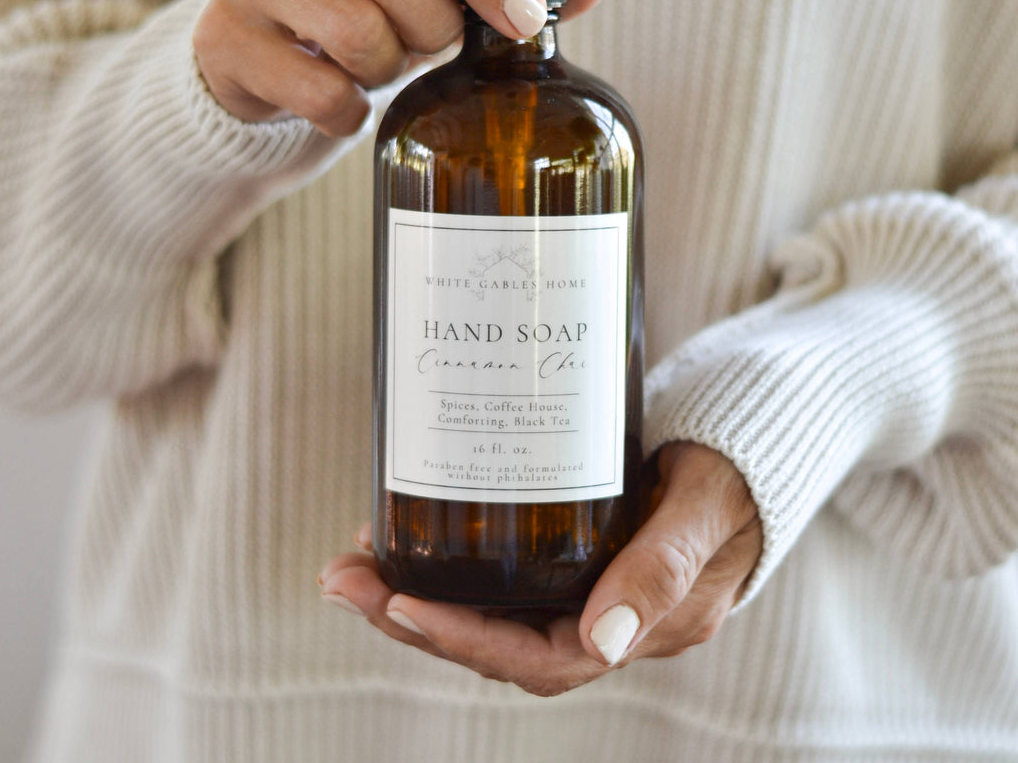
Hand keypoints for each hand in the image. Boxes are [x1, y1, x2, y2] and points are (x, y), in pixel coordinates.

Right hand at [194, 0, 614, 135]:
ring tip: (376, 64)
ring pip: (356, 32)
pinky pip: (322, 92)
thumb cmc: (359, 10)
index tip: (524, 18)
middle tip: (430, 44)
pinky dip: (352, 111)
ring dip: (389, 68)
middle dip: (432, 24)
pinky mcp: (226, 42)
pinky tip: (343, 99)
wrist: (264, 60)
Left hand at [318, 442, 761, 696]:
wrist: (753, 440)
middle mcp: (610, 617)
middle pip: (499, 641)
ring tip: (355, 559)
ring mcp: (592, 587)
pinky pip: (506, 578)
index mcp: (648, 624)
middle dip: (415, 617)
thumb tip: (603, 640)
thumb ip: (662, 568)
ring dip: (420, 592)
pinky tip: (414, 538)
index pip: (541, 657)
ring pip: (494, 611)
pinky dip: (455, 565)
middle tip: (343, 577)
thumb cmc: (738, 470)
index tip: (398, 605)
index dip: (464, 640)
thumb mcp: (705, 510)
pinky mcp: (580, 552)